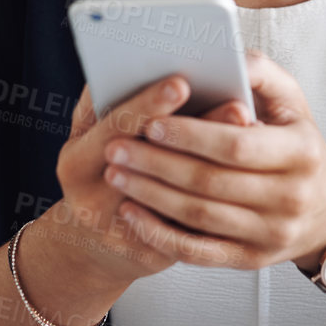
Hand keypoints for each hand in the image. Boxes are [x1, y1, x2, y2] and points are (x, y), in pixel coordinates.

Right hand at [45, 75, 242, 286]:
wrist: (91, 244)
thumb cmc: (93, 171)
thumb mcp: (85, 135)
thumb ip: (102, 102)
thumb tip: (132, 66)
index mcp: (75, 163)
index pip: (114, 127)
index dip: (149, 104)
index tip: (182, 81)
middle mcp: (92, 202)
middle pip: (153, 164)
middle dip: (199, 133)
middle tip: (238, 105)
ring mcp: (120, 235)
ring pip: (177, 198)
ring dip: (221, 166)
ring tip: (250, 135)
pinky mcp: (148, 258)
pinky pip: (189, 230)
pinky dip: (219, 200)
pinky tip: (244, 176)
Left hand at [99, 49, 325, 272]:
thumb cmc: (298, 143)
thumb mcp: (291, 100)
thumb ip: (259, 71)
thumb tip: (225, 54)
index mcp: (300, 152)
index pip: (236, 145)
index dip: (190, 136)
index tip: (150, 124)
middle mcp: (290, 197)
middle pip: (210, 182)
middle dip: (157, 164)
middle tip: (116, 147)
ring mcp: (271, 233)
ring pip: (199, 217)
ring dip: (150, 195)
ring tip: (117, 173)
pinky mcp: (252, 259)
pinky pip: (198, 252)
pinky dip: (160, 234)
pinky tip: (132, 214)